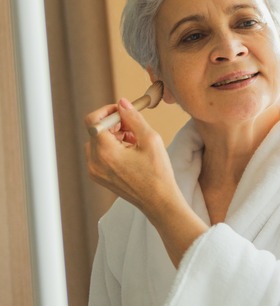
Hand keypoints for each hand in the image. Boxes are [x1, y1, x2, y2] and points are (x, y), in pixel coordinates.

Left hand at [84, 98, 179, 217]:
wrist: (159, 202)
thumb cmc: (158, 173)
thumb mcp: (151, 140)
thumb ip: (134, 118)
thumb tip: (122, 103)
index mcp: (106, 152)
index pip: (94, 120)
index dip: (108, 111)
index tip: (122, 111)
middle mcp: (94, 162)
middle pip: (96, 130)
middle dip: (114, 124)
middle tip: (134, 127)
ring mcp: (94, 171)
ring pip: (97, 141)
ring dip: (114, 136)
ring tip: (135, 142)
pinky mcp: (98, 177)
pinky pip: (99, 154)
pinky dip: (112, 148)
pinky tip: (131, 153)